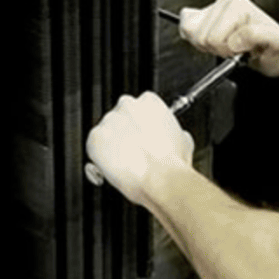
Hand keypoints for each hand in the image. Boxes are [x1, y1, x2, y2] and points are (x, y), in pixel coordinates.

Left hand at [85, 92, 193, 209]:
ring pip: (107, 132)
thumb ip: (174, 132)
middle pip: (121, 117)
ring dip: (113, 145)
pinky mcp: (95, 137)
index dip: (140, 125)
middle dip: (125, 133)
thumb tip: (174, 137)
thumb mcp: (184, 141)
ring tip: (126, 164)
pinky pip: (94, 146)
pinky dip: (100, 157)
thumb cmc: (172, 163)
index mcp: (149, 101)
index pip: (139, 107)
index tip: (142, 137)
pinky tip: (114, 167)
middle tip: (133, 151)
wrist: (160, 177)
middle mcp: (127, 105)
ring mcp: (109, 120)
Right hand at [179, 0, 278, 76]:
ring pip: (191, 33)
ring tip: (231, 45)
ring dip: (210, 47)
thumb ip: (255, 36)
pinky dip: (197, 41)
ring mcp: (212, 7)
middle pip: (200, 35)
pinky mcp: (203, 15)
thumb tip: (235, 38)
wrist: (276, 50)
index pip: (212, 37)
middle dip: (218, 48)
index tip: (241, 50)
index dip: (225, 49)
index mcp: (237, 5)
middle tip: (236, 48)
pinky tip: (217, 42)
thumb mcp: (274, 43)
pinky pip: (185, 27)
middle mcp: (224, 1)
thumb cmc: (274, 47)